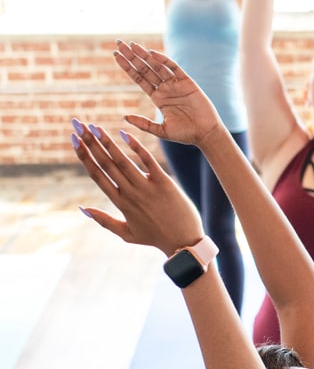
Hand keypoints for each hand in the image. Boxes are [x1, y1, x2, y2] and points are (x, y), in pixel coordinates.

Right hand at [71, 121, 201, 254]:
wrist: (185, 243)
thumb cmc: (156, 238)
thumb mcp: (126, 233)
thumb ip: (104, 220)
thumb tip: (82, 208)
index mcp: (120, 204)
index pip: (97, 175)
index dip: (84, 157)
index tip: (74, 140)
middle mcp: (131, 194)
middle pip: (106, 164)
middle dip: (90, 143)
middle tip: (78, 125)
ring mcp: (148, 188)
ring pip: (123, 161)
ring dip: (107, 142)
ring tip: (94, 126)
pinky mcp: (165, 183)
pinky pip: (148, 161)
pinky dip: (136, 147)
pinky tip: (124, 133)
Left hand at [113, 41, 223, 146]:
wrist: (206, 133)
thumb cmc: (185, 134)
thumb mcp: (161, 131)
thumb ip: (144, 123)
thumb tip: (124, 117)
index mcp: (158, 98)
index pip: (139, 78)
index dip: (127, 67)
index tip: (116, 55)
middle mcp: (165, 88)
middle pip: (145, 69)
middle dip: (132, 56)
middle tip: (119, 43)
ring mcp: (176, 84)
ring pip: (157, 66)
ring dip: (144, 55)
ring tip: (131, 45)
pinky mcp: (188, 82)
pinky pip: (174, 68)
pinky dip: (164, 60)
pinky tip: (152, 54)